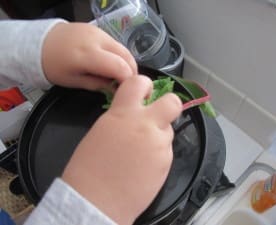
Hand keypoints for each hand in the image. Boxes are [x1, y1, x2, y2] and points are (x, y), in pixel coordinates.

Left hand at [42, 22, 136, 90]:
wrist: (39, 43)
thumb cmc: (54, 66)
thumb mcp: (73, 81)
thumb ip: (97, 85)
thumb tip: (116, 88)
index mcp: (87, 55)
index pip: (119, 67)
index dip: (128, 80)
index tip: (127, 90)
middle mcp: (96, 39)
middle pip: (126, 56)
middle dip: (132, 71)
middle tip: (127, 84)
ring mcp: (98, 31)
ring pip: (123, 48)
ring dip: (126, 62)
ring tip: (120, 75)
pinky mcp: (97, 28)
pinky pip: (115, 43)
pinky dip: (118, 54)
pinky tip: (112, 63)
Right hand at [62, 75, 181, 224]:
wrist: (96, 201)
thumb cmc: (88, 167)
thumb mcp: (102, 130)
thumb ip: (121, 118)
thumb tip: (133, 117)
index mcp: (124, 113)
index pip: (140, 83)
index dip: (144, 86)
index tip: (142, 93)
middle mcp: (146, 125)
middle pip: (173, 103)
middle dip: (168, 105)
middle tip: (157, 116)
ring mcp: (159, 145)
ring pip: (168, 130)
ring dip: (159, 135)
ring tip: (142, 151)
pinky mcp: (166, 163)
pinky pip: (166, 150)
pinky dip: (158, 154)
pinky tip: (144, 165)